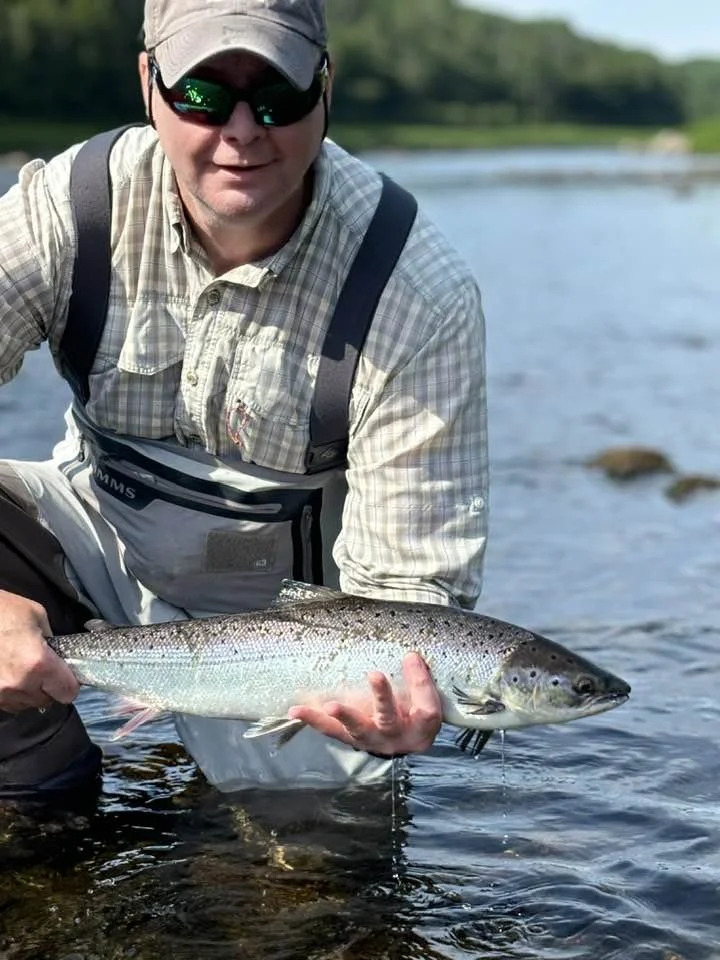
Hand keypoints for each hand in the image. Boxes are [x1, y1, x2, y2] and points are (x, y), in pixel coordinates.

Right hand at [0, 590, 79, 711]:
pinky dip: (8, 691)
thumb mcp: (36, 615)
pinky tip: (4, 672)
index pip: (68, 692)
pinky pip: (6, 702)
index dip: (69, 683)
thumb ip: (52, 638)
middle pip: (45, 700)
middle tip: (39, 667)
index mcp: (39, 664)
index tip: (65, 675)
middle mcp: (19, 684)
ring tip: (17, 668)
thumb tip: (57, 653)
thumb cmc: (1, 610)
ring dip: (26, 691)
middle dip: (46, 686)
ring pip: (24, 704)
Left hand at [287, 652, 441, 756]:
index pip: (425, 708)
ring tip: (326, 704)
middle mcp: (394, 737)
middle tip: (375, 675)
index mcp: (420, 728)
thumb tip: (410, 657)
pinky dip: (314, 720)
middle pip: (389, 719)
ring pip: (354, 729)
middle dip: (382, 698)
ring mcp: (370, 740)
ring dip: (339, 715)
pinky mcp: (350, 738)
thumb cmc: (416, 716)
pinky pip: (332, 730)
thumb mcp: (427, 701)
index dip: (420, 683)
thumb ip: (421, 681)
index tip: (411, 658)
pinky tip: (297, 711)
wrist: (404, 744)